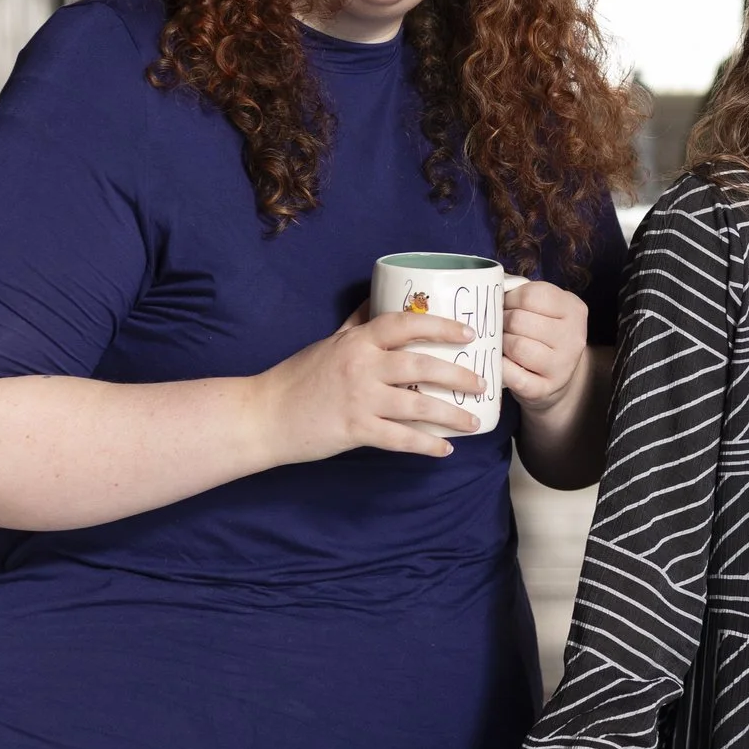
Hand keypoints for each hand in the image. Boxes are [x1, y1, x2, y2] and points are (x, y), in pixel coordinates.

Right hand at [248, 306, 485, 462]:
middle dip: (459, 374)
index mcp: (358, 341)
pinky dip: (426, 445)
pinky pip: (400, 439)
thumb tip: (379, 297)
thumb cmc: (298, 377)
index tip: (470, 333)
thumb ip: (357, 323)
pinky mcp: (354, 430)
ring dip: (451, 414)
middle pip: (422, 365)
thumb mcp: (329, 342)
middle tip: (482, 382)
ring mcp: (359, 399)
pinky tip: (444, 450)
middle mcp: (362, 366)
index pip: (406, 324)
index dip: (441, 326)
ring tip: (473, 421)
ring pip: (418, 405)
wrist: (265, 415)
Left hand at [499, 281, 589, 416]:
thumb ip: (521, 292)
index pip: (530, 294)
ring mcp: (562, 365)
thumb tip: (490, 284)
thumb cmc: (543, 335)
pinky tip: (502, 363)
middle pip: (519, 320)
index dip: (509, 299)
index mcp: (573, 309)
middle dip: (501, 322)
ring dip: (501, 344)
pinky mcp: (545, 389)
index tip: (505, 306)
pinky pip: (512, 375)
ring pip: (515, 346)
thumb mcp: (543, 308)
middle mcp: (574, 337)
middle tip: (500, 327)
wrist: (557, 377)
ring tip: (503, 344)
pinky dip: (501, 367)